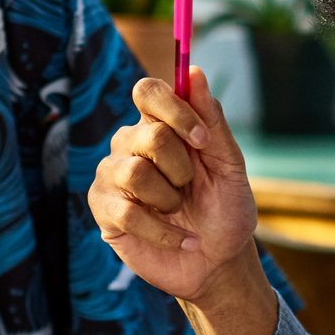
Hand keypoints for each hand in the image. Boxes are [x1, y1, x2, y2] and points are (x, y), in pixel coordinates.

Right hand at [88, 68, 260, 303]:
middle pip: (148, 134)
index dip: (174, 110)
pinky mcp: (104, 210)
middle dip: (182, 167)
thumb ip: (212, 120)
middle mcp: (130, 144)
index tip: (202, 140)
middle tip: (191, 187)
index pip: (148, 92)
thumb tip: (193, 72)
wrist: (219, 261)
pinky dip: (166, 231)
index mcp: (160, 125)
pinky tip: (183, 240)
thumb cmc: (224, 209)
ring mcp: (112, 176)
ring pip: (135, 173)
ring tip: (180, 211)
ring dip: (170, 199)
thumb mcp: (229, 165)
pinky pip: (128, 213)